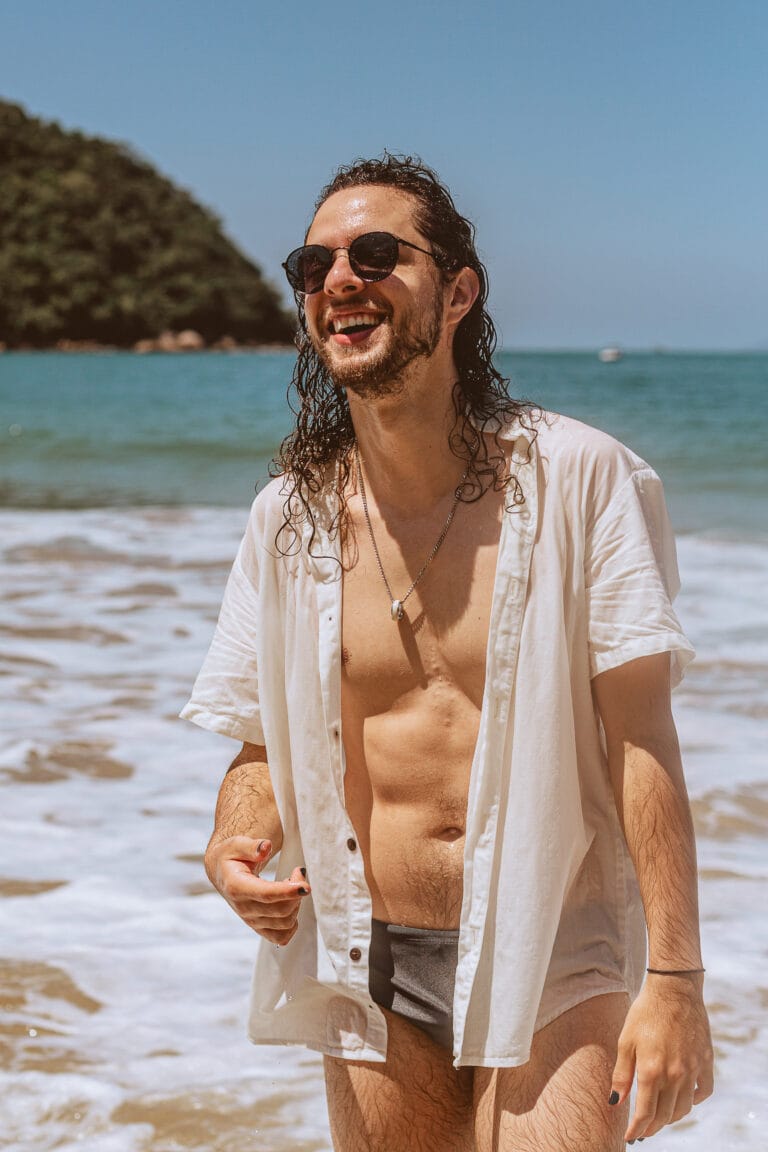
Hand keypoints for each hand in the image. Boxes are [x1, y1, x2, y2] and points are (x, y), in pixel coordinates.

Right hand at [204, 836, 309, 944]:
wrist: (223, 873)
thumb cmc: (231, 856)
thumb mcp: (236, 845)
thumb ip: (252, 846)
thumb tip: (266, 846)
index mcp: (236, 887)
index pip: (266, 894)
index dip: (288, 892)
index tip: (305, 886)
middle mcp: (244, 908)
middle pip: (280, 910)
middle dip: (297, 892)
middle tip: (298, 872)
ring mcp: (251, 921)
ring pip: (285, 924)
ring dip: (296, 904)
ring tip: (291, 885)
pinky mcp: (259, 927)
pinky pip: (281, 937)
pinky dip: (292, 923)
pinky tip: (290, 903)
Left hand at [610, 974, 713, 1142]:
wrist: (674, 990)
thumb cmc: (645, 1012)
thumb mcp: (626, 1041)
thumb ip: (621, 1075)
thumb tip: (615, 1102)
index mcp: (652, 1071)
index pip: (646, 1114)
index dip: (637, 1129)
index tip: (631, 1137)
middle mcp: (675, 1075)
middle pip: (665, 1115)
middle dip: (652, 1127)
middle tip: (643, 1130)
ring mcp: (693, 1069)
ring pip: (684, 1108)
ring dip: (671, 1118)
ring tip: (660, 1117)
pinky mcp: (706, 1061)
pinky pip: (703, 1091)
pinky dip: (694, 1100)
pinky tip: (684, 1099)